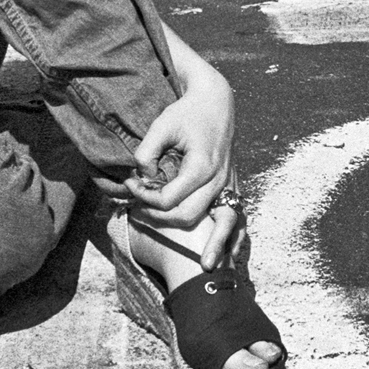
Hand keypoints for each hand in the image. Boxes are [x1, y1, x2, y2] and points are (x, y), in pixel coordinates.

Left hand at [124, 67, 240, 267]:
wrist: (216, 102)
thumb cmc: (187, 112)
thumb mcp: (162, 125)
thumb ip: (147, 152)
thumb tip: (141, 177)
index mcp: (201, 166)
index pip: (168, 199)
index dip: (144, 197)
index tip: (130, 187)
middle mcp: (218, 179)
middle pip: (188, 215)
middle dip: (161, 220)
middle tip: (139, 213)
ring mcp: (229, 184)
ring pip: (223, 223)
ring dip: (213, 244)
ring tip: (205, 267)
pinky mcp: (232, 187)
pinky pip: (239, 217)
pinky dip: (235, 237)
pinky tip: (231, 255)